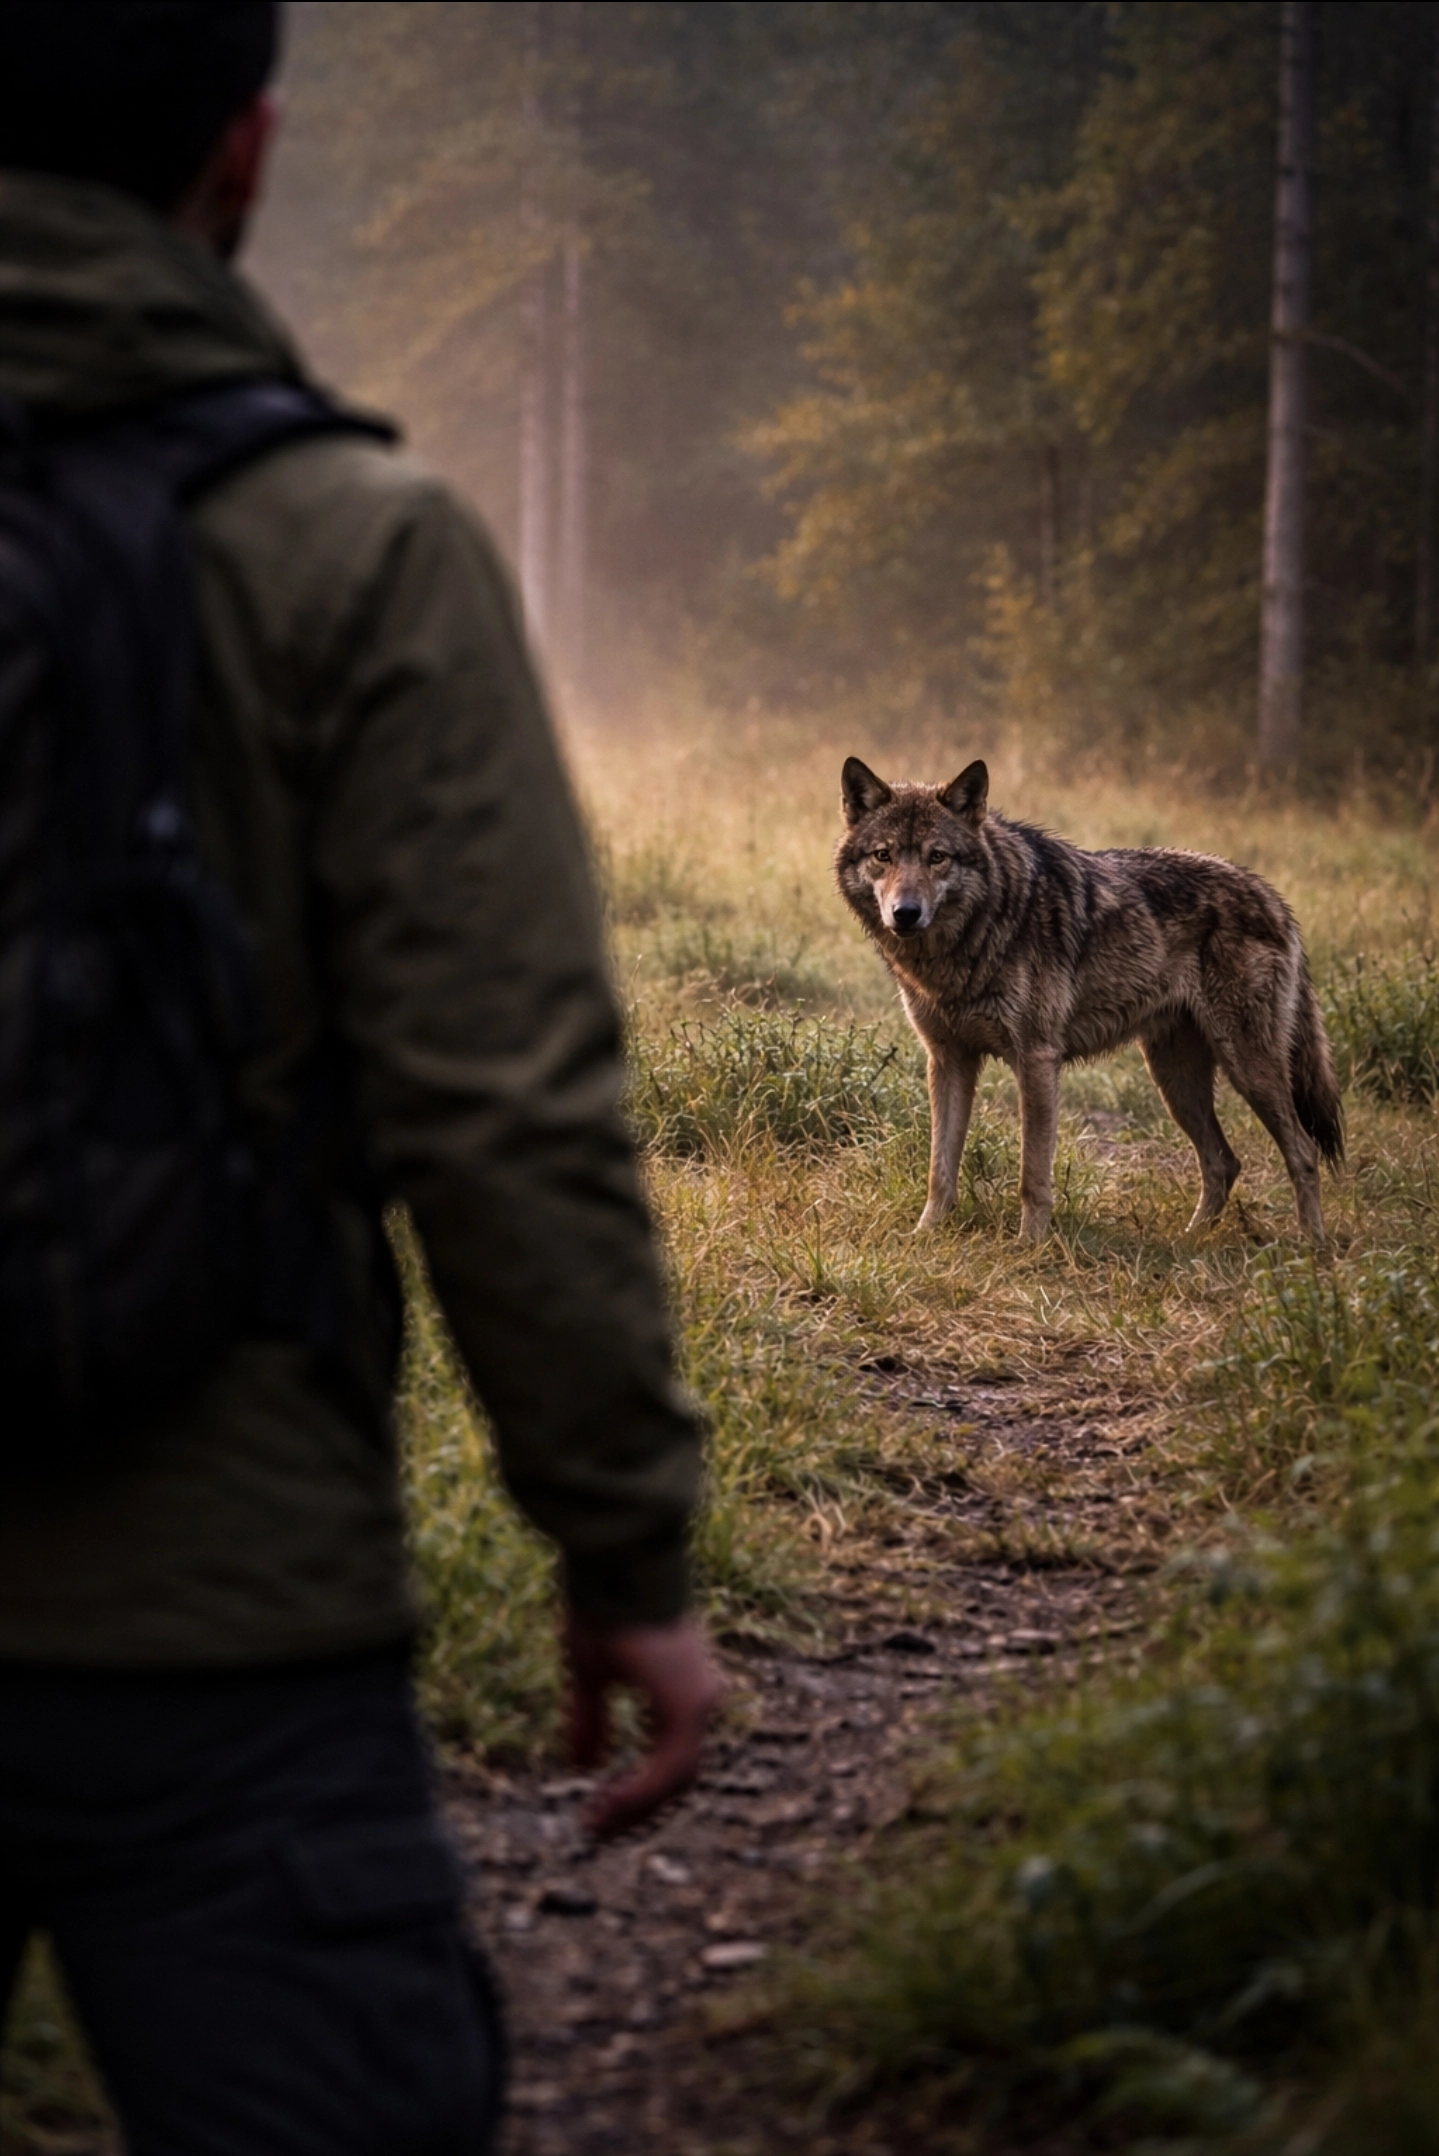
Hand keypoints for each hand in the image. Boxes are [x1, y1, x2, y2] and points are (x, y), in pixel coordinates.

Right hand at [564, 1612, 724, 1839]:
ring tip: (594, 1823)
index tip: (594, 1812)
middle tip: (594, 1829)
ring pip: (676, 1778)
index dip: (635, 1795)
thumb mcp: (591, 1673)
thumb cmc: (604, 1609)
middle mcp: (701, 1700)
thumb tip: (581, 1767)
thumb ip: (591, 1719)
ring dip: (635, 1807)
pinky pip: (670, 1766)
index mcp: (682, 1693)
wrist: (617, 1568)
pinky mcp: (689, 1704)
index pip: (669, 1763)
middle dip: (635, 1810)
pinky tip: (607, 1802)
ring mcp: (699, 1702)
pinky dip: (639, 1790)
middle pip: (677, 1778)